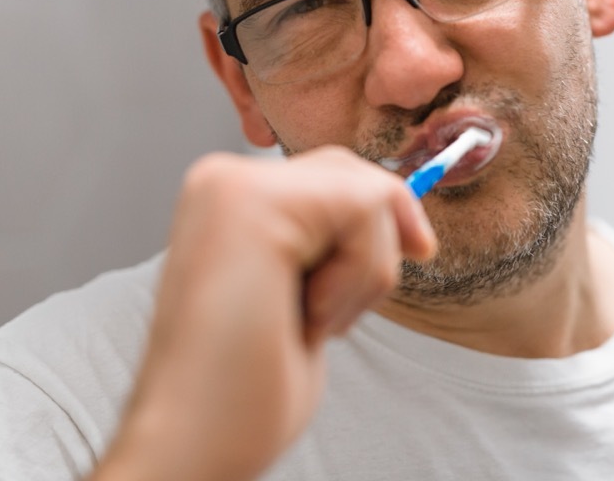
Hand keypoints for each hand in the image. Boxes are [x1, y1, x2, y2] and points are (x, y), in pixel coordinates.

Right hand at [90, 146, 435, 480]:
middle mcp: (222, 181)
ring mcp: (233, 186)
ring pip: (367, 192)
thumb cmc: (243, 387)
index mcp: (226, 200)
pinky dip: (361, 272)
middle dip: (377, 244)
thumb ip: (330, 238)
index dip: (386, 211)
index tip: (419, 249)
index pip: (333, 173)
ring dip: (365, 273)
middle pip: (354, 172)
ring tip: (307, 320)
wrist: (194, 441)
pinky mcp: (252, 203)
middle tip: (336, 312)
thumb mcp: (306, 291)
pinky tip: (307, 314)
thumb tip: (395, 202)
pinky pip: (364, 207)